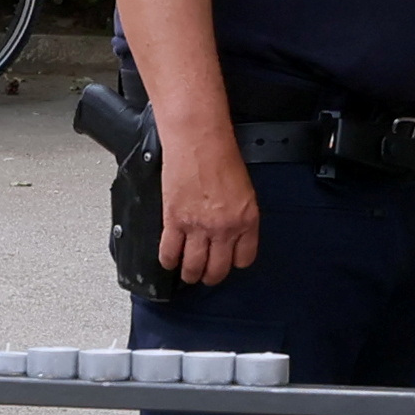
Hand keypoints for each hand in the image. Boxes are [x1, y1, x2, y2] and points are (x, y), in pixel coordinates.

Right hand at [162, 128, 259, 284]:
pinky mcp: (175, 221)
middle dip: (210, 276)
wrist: (197, 138)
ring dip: (189, 274)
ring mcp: (198, 227)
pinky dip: (168, 261)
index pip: (244, 259)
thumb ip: (239, 216)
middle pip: (217, 270)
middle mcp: (224, 228)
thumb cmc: (220, 153)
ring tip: (187, 272)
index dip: (233, 263)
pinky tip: (169, 259)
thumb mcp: (243, 189)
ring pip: (193, 268)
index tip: (227, 261)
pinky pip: (170, 254)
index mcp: (246, 219)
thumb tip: (230, 234)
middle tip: (205, 274)